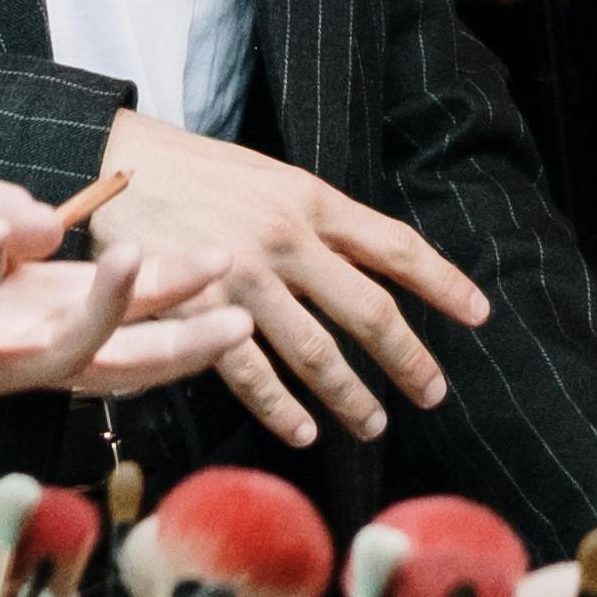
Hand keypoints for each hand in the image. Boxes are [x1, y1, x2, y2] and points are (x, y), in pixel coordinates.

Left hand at [0, 166, 250, 422]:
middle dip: (173, 332)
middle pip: (105, 350)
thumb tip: (54, 224)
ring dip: (100, 314)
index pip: (103, 299)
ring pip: (51, 360)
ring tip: (135, 261)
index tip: (225, 261)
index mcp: (9, 304)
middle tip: (236, 309)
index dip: (164, 286)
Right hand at [88, 115, 490, 446]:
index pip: (396, 246)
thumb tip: (373, 262)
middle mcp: (288, 238)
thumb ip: (321, 221)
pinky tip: (305, 432)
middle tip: (434, 393)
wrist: (119, 164)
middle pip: (369, 310)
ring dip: (352, 395)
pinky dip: (281, 408)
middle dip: (409, 359)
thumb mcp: (274, 179)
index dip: (443, 282)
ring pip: (316, 352)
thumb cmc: (200, 174)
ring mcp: (243, 277)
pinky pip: (250, 372)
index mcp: (312, 200)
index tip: (478, 313)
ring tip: (375, 423)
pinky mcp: (196, 309)